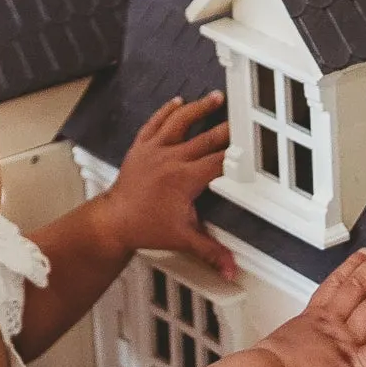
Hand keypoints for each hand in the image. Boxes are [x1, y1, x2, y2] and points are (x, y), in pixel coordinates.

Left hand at [96, 93, 234, 281]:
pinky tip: (178, 102)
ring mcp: (154, 150)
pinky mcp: (140, 148)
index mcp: (184, 179)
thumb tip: (231, 268)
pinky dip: (167, 111)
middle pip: (206, 138)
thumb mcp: (183, 238)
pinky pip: (155, 123)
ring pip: (180, 121)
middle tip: (245, 116)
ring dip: (199, 108)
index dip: (237, 153)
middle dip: (227, 128)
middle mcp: (170, 159)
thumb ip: (211, 251)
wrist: (113, 222)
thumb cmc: (144, 227)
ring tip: (216, 98)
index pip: (219, 162)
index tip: (252, 146)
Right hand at [258, 244, 365, 366]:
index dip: (349, 267)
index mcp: (311, 319)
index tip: (360, 256)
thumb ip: (291, 348)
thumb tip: (287, 357)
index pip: (333, 285)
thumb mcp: (275, 349)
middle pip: (357, 286)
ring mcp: (346, 340)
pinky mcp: (358, 363)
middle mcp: (332, 324)